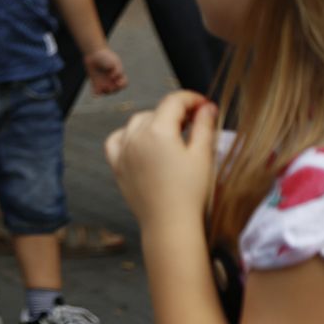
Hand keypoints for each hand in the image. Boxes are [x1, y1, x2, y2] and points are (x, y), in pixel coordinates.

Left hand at [83, 46, 127, 95]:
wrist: (94, 54)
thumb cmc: (106, 57)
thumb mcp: (114, 62)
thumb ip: (117, 70)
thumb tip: (114, 78)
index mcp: (119, 76)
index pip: (124, 84)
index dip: (122, 85)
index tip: (117, 82)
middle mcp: (112, 81)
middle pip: (115, 90)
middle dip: (113, 89)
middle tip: (109, 86)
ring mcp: (104, 83)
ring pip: (106, 92)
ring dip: (105, 92)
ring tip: (102, 88)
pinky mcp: (95, 84)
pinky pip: (97, 92)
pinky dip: (96, 94)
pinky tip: (95, 94)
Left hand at [104, 90, 216, 227]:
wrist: (170, 225)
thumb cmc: (190, 193)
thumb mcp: (203, 156)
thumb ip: (204, 126)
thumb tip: (206, 107)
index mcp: (158, 131)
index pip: (174, 101)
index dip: (192, 98)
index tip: (205, 105)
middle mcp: (135, 136)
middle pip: (156, 111)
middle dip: (176, 112)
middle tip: (196, 121)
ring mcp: (123, 151)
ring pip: (136, 123)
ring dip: (154, 122)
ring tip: (173, 134)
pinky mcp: (117, 166)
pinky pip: (116, 141)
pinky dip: (128, 136)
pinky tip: (141, 142)